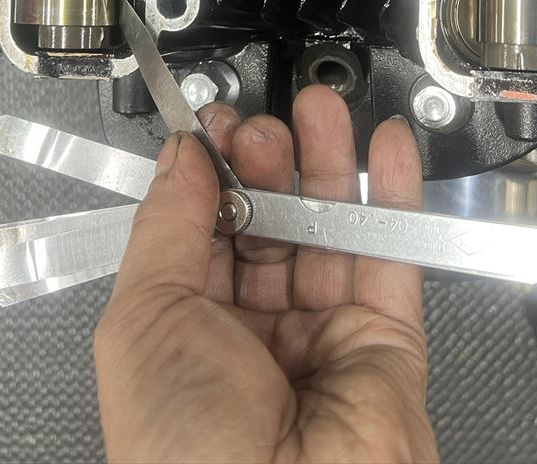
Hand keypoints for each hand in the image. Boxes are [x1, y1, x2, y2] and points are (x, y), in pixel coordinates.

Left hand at [94, 85, 437, 462]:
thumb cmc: (183, 451)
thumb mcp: (143, 318)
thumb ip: (167, 225)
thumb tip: (183, 158)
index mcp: (183, 333)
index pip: (202, 233)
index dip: (211, 177)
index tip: (212, 129)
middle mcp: (253, 335)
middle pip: (269, 225)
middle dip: (268, 165)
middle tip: (264, 123)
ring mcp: (322, 338)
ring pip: (330, 231)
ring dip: (328, 164)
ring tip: (321, 108)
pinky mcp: (386, 343)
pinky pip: (392, 254)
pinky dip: (393, 196)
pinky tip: (387, 146)